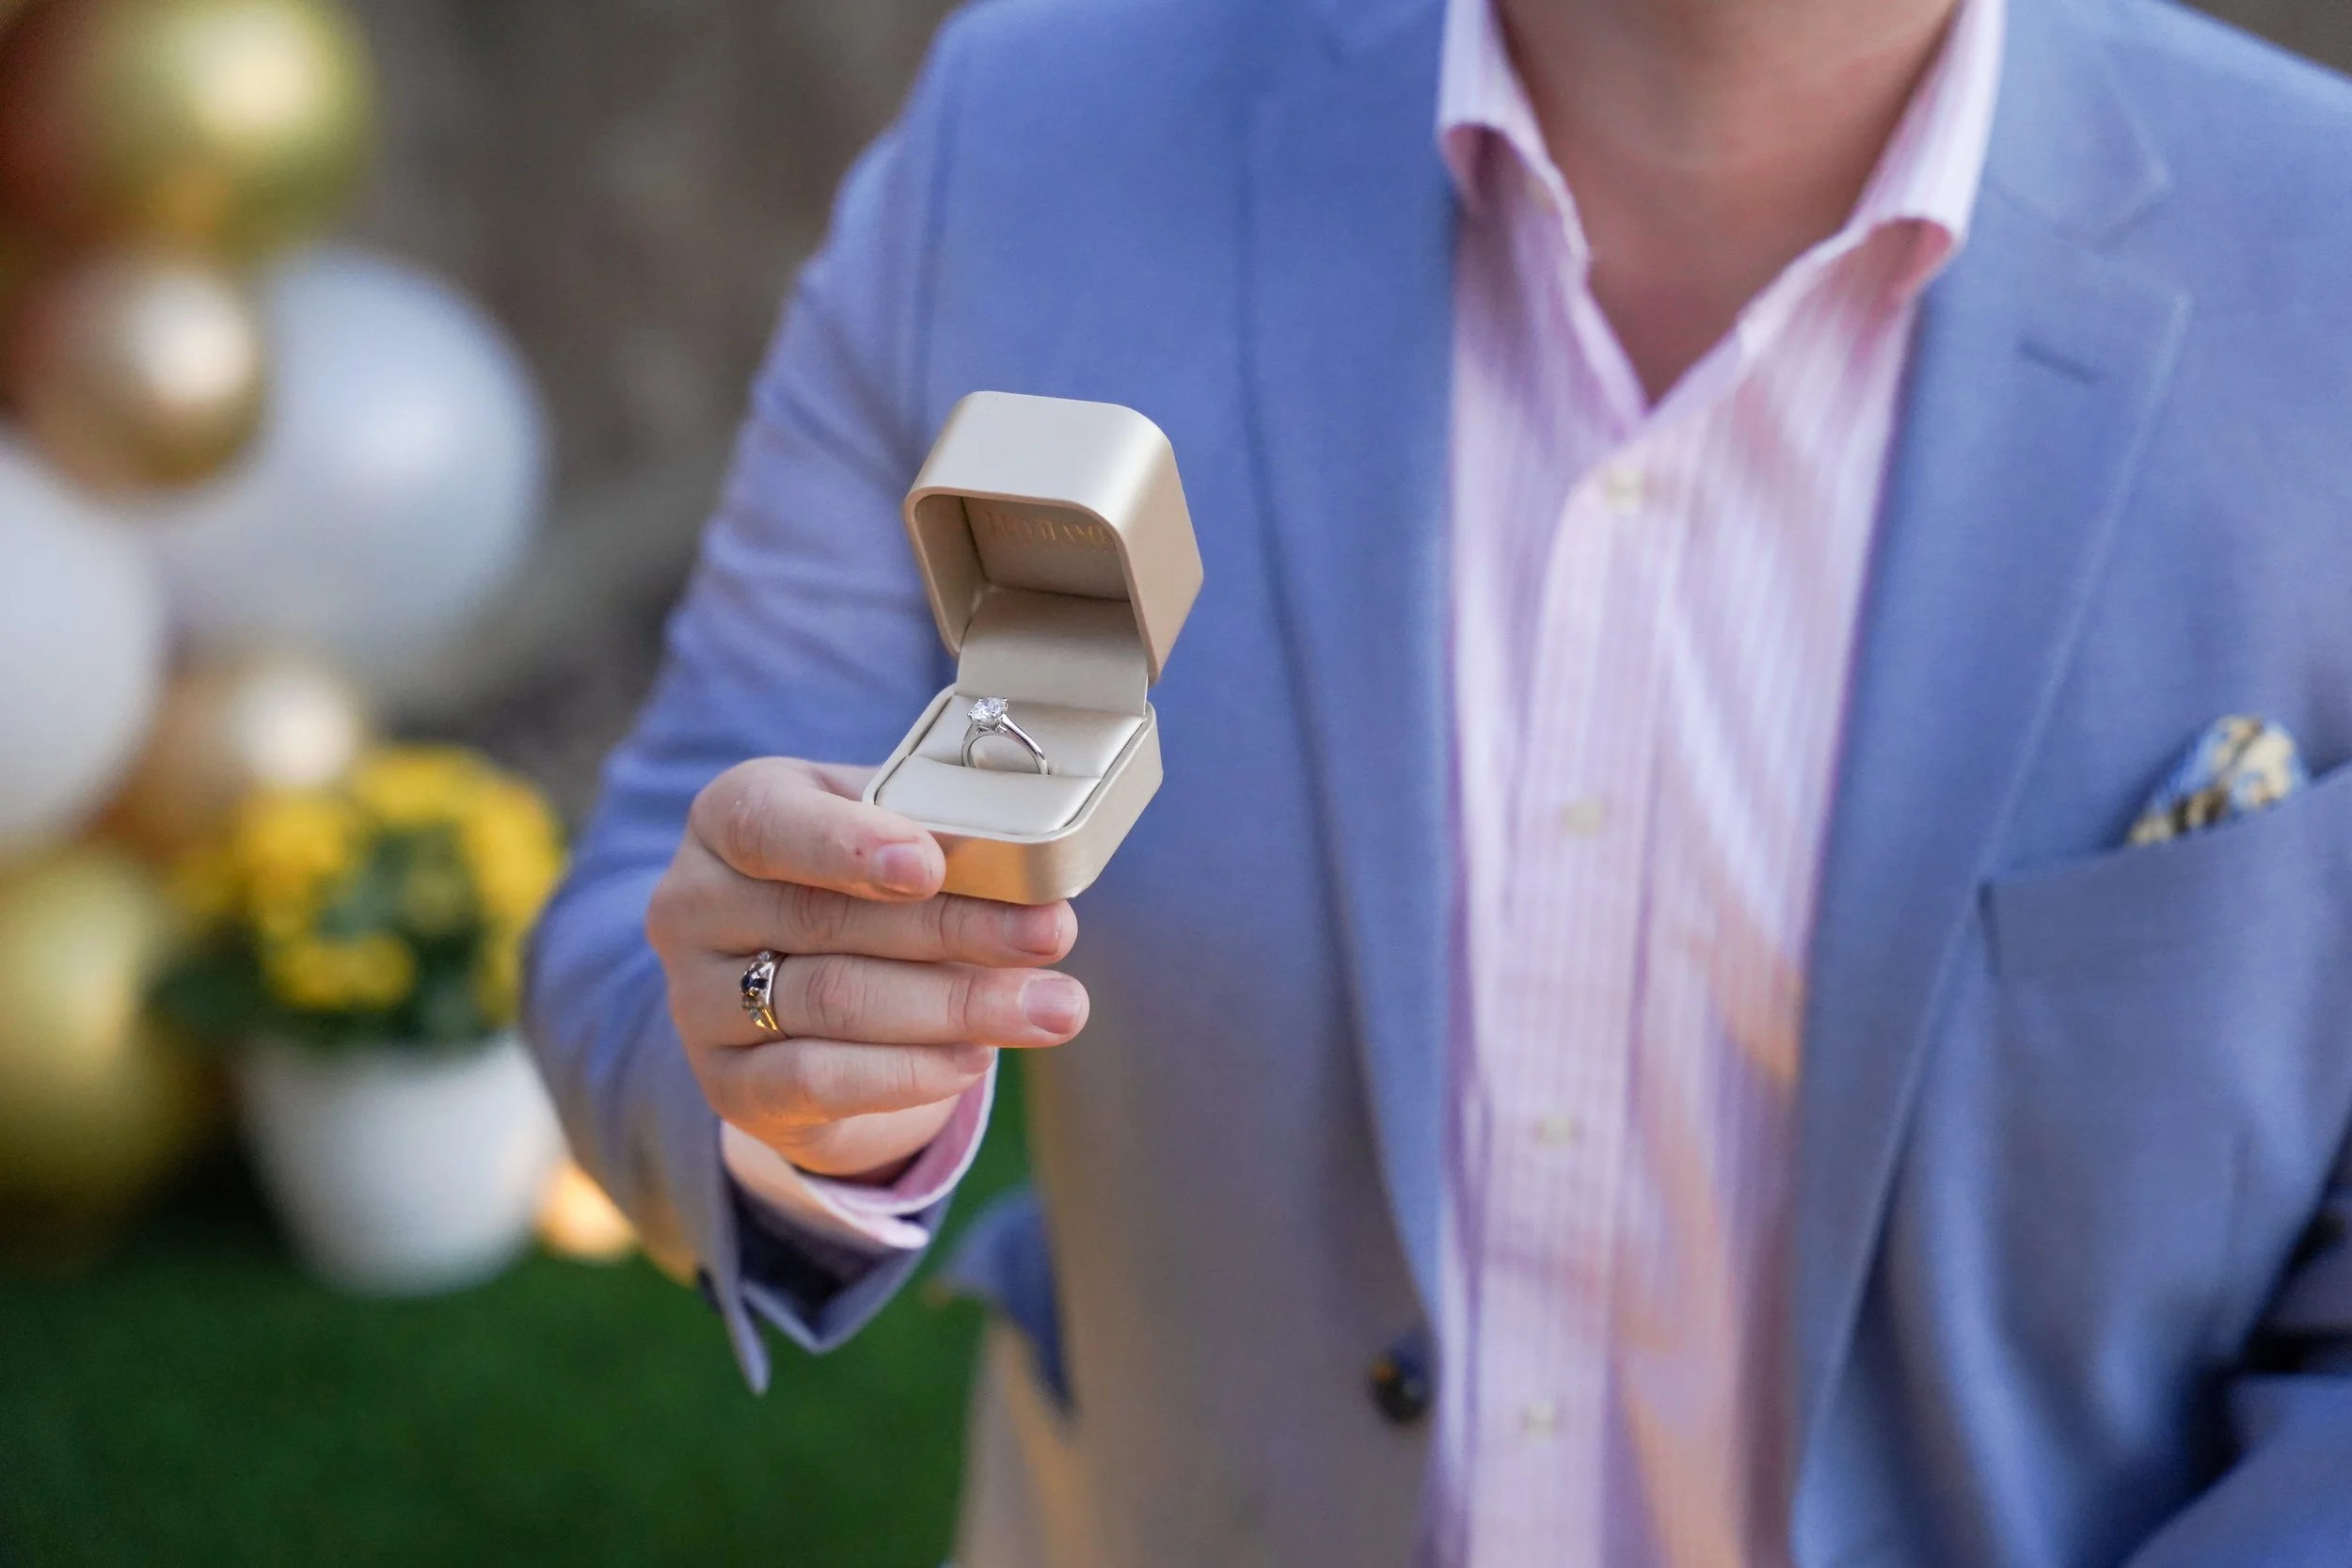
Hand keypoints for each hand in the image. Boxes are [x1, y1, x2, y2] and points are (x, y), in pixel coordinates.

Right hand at [646, 757, 1085, 1181]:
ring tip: (1054, 1007)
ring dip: (957, 1007)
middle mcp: (693, 905)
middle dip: (955, 930)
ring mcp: (698, 1003)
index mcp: (730, 816)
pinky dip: (908, 1072)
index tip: (928, 867)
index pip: (770, 825)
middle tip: (1053, 935)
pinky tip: (976, 1058)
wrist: (807, 995)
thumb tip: (1029, 864)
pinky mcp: (730, 1086)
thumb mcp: (890, 836)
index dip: (850, 847)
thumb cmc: (863, 885)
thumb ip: (938, 837)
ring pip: (834, 1003)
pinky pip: (819, 1080)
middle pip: (826, 921)